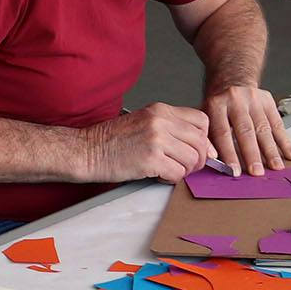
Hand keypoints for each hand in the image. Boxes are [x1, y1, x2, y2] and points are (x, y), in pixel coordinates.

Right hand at [75, 103, 212, 182]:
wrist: (86, 150)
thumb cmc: (111, 140)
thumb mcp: (143, 122)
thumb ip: (170, 128)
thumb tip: (201, 146)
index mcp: (160, 110)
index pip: (201, 121)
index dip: (203, 139)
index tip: (197, 150)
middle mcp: (161, 121)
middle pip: (200, 142)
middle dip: (198, 159)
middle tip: (186, 167)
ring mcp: (156, 139)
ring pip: (192, 159)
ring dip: (184, 170)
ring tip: (169, 171)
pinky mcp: (151, 159)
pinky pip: (178, 173)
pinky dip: (171, 179)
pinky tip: (158, 175)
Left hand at [204, 84, 290, 174]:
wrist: (232, 80)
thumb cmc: (218, 104)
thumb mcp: (206, 116)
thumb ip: (208, 136)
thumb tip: (214, 162)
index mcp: (217, 105)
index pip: (223, 133)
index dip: (229, 154)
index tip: (234, 171)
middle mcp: (236, 101)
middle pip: (246, 131)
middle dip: (252, 154)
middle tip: (257, 172)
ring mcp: (254, 100)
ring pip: (265, 128)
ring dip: (272, 151)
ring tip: (276, 167)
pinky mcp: (268, 102)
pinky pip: (279, 125)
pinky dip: (286, 142)